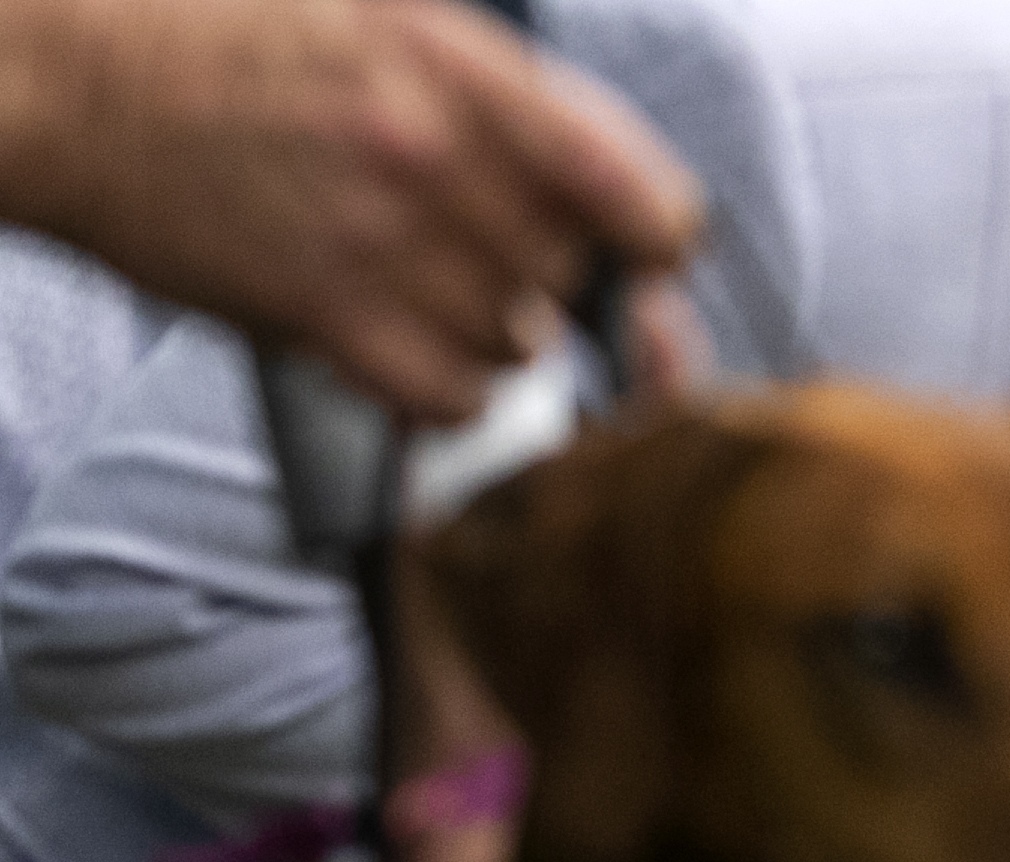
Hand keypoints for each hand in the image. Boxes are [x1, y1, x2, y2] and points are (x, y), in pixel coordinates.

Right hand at [0, 0, 701, 423]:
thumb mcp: (390, 24)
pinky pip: (450, 399)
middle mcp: (440, 161)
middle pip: (575, 281)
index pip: (642, 201)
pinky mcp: (326, 315)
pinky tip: (408, 354)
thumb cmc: (228, 38)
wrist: (75, 76)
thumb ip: (510, 109)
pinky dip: (444, 393)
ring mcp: (383, 243)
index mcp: (468, 74)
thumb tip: (620, 206)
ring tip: (424, 286)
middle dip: (547, 280)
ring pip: (519, 345)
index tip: (645, 256)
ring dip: (490, 334)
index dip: (657, 243)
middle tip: (478, 251)